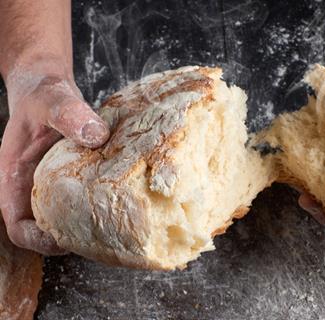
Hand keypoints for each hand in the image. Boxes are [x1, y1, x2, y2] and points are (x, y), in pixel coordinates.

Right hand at [0, 65, 109, 254]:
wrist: (47, 85)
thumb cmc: (40, 93)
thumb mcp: (50, 99)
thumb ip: (68, 114)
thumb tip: (95, 135)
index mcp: (14, 177)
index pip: (18, 225)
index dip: (38, 240)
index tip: (67, 238)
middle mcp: (33, 186)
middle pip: (47, 229)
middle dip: (71, 237)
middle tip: (104, 234)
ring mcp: (53, 183)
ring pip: (67, 217)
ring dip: (88, 222)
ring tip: (117, 220)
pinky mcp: (73, 176)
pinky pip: (84, 197)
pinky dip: (100, 201)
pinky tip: (122, 197)